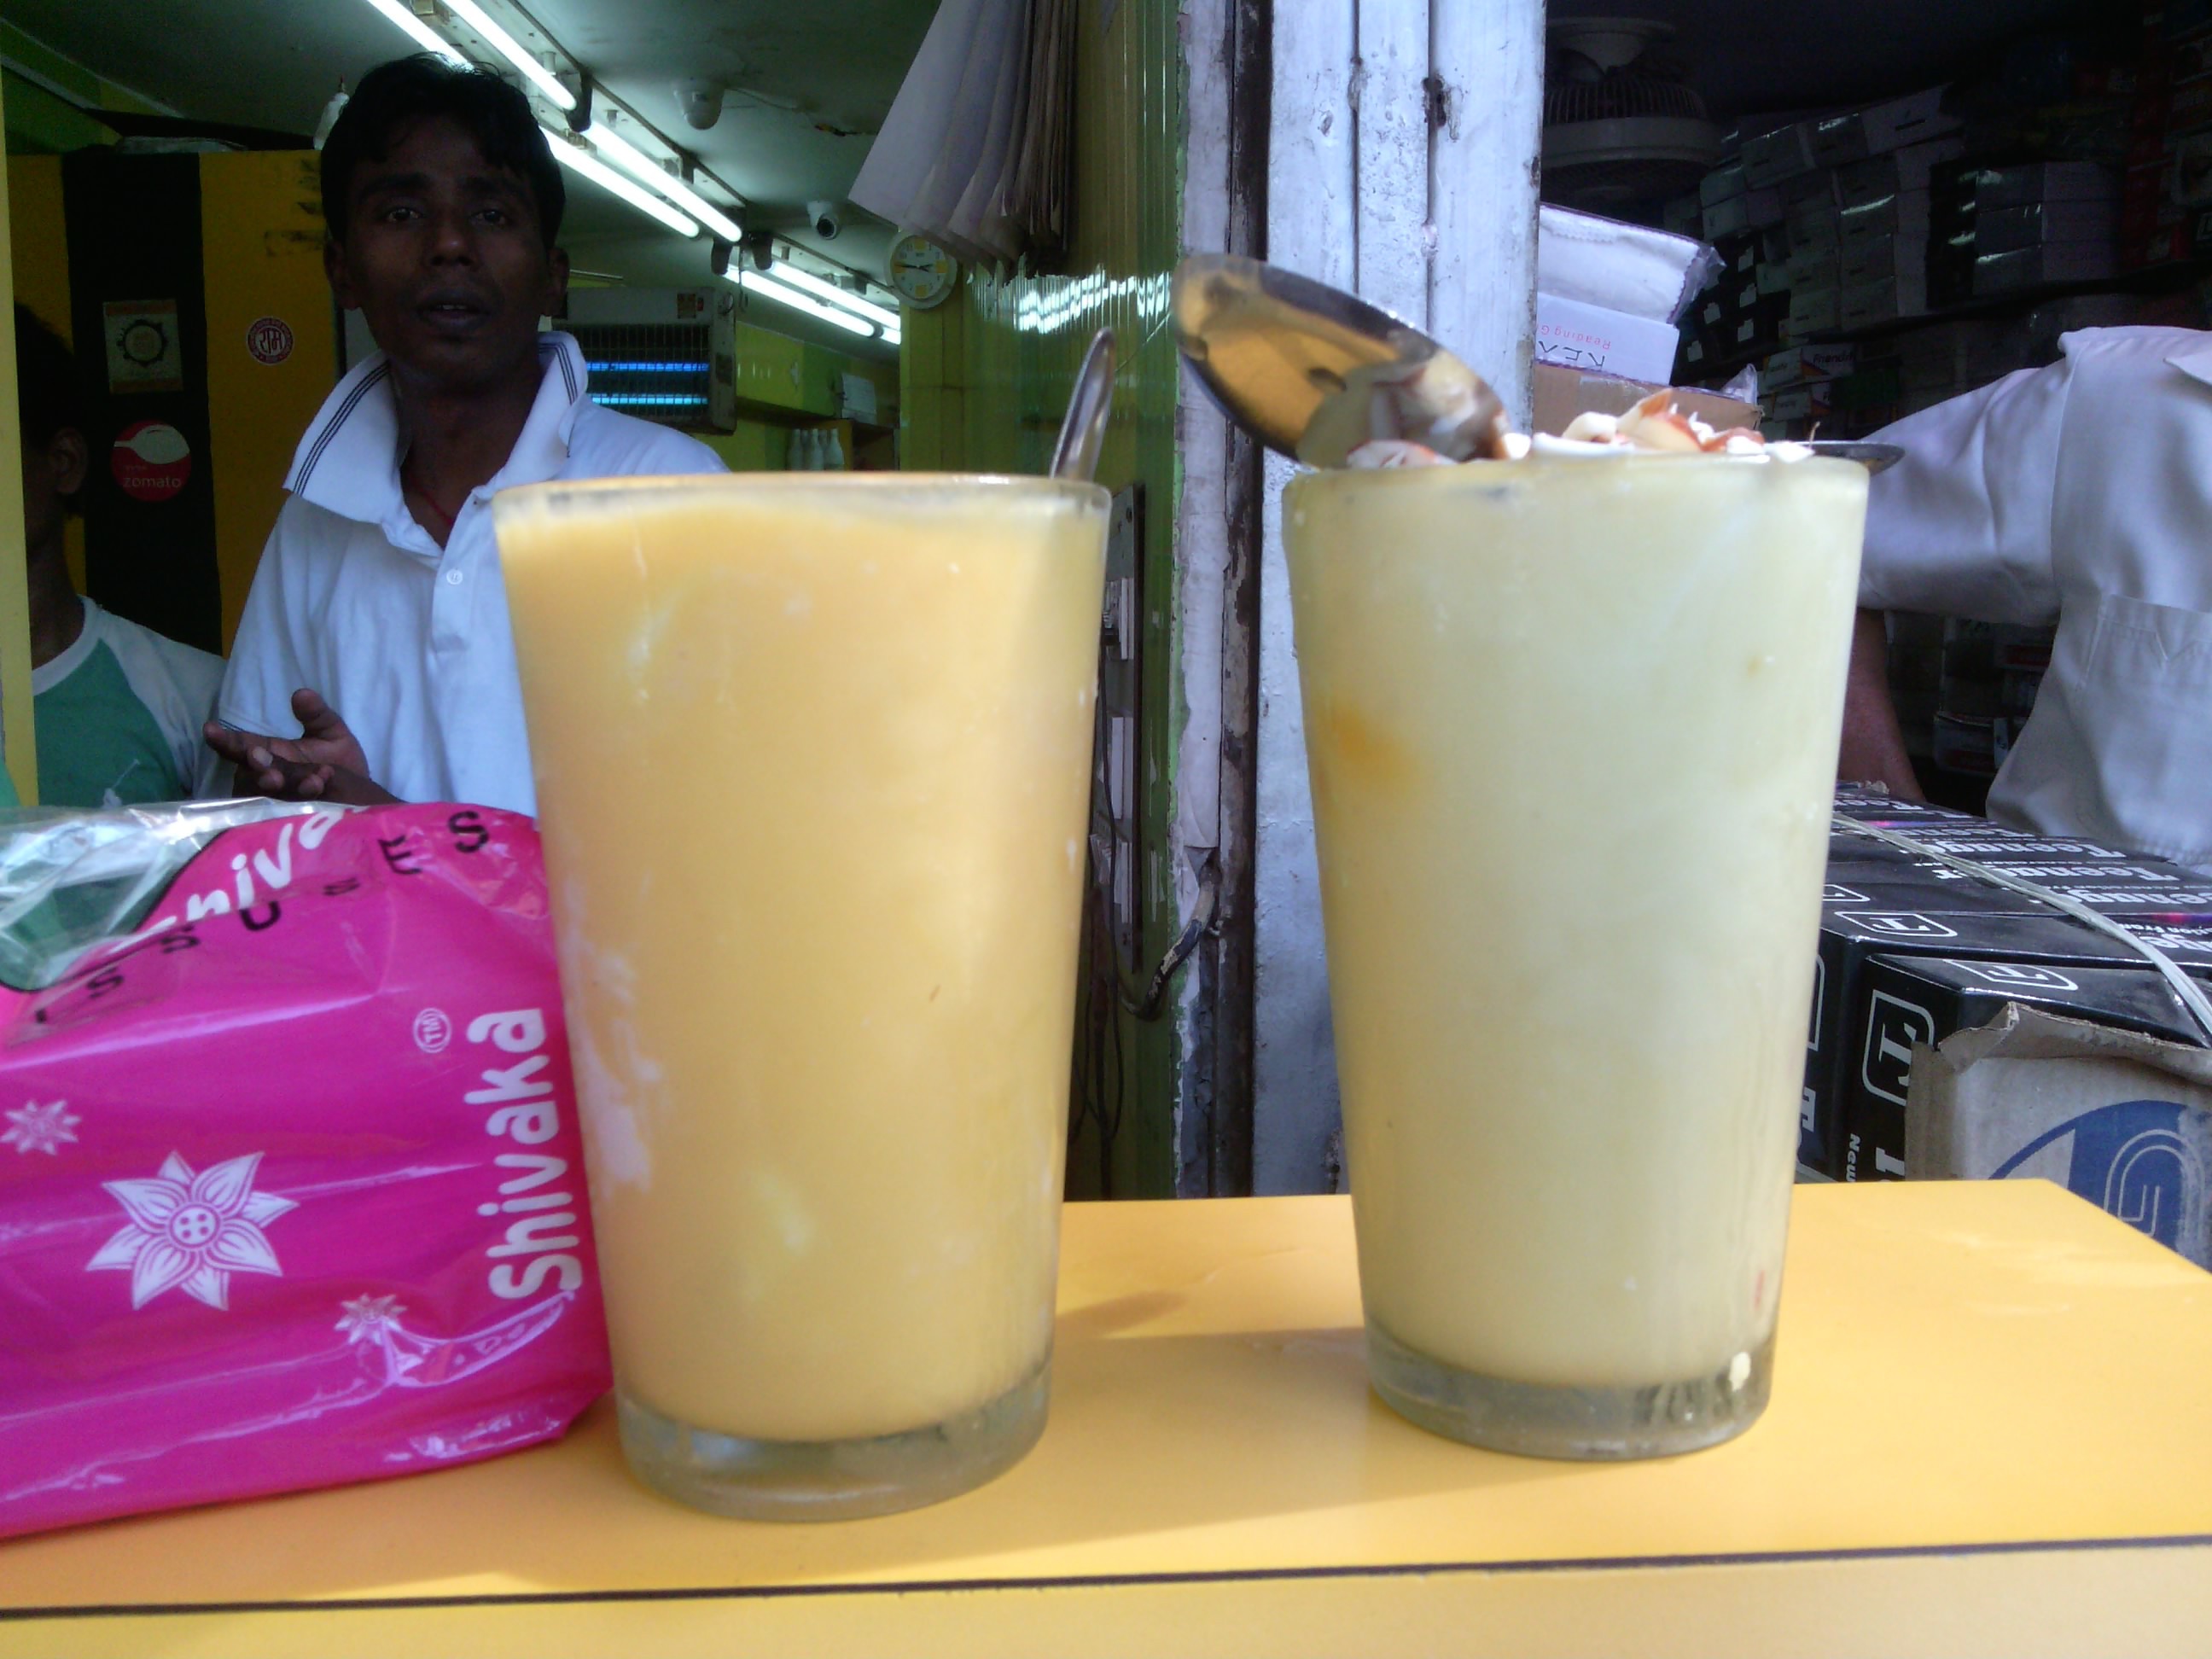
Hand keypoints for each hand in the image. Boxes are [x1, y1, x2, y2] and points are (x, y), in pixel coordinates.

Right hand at [205, 689, 399, 805]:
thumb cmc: (338, 760)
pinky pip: (286, 813)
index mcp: (267, 751)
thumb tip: (302, 694)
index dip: (223, 738)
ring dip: (284, 786)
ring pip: (267, 795)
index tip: (210, 729)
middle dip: (257, 767)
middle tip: (265, 764)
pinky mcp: (288, 817)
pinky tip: (320, 789)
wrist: (362, 795)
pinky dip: (303, 801)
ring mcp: (275, 799)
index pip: (239, 744)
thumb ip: (317, 714)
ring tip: (309, 782)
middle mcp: (264, 775)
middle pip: (249, 772)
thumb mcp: (331, 732)